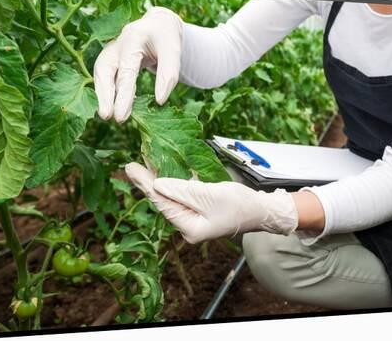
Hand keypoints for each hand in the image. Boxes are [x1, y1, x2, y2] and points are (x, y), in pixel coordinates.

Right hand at [93, 7, 182, 122]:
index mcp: (134, 37)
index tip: (121, 116)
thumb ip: (168, 74)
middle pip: (105, 69)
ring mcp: (111, 50)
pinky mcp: (111, 59)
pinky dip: (105, 91)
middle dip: (104, 94)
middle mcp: (118, 43)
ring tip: (106, 115)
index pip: (127, 69)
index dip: (124, 94)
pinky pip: (104, 75)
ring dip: (101, 94)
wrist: (159, 23)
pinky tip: (110, 106)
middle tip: (107, 116)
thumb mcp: (174, 50)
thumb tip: (159, 101)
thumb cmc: (166, 37)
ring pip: (100, 72)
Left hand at [125, 162, 298, 243]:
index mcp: (189, 228)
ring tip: (143, 164)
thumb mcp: (209, 195)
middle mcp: (187, 226)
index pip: (161, 203)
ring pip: (171, 197)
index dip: (144, 184)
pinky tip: (163, 171)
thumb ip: (182, 190)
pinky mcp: (199, 210)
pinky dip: (172, 182)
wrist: (261, 211)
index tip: (130, 168)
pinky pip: (181, 195)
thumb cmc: (239, 204)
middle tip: (131, 165)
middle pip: (163, 201)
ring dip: (158, 180)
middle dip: (148, 182)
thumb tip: (157, 184)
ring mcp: (193, 219)